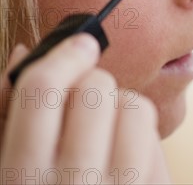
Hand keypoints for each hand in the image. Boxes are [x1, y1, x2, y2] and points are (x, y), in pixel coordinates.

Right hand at [0, 34, 170, 183]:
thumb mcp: (9, 165)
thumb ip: (8, 115)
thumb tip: (23, 53)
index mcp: (16, 179)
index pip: (41, 91)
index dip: (63, 55)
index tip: (80, 44)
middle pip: (97, 89)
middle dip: (94, 84)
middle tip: (87, 102)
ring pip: (134, 104)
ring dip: (122, 107)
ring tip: (106, 135)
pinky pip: (155, 133)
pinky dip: (142, 132)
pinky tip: (126, 154)